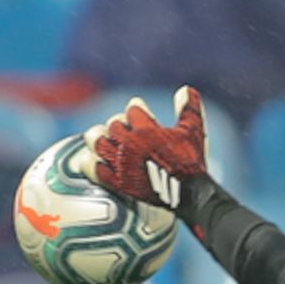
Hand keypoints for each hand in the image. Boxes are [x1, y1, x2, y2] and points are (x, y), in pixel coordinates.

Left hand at [81, 86, 208, 210]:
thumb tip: (186, 88)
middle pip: (113, 124)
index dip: (138, 109)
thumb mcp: (194, 133)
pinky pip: (94, 168)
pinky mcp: (117, 181)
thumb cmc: (192, 163)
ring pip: (97, 142)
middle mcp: (130, 144)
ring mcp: (121, 163)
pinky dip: (90, 162)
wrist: (189, 195)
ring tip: (104, 139)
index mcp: (147, 129)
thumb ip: (188, 109)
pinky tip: (92, 159)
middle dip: (120, 125)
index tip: (141, 113)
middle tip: (127, 130)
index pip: (133, 109)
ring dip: (99, 138)